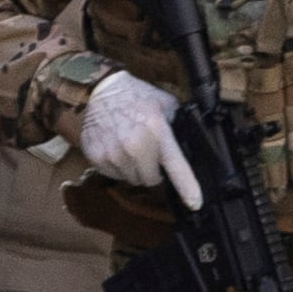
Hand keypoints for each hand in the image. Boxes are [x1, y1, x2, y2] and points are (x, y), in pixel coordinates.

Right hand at [76, 69, 200, 209]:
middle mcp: (136, 145)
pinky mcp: (97, 157)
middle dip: (153, 171)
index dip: (188, 188)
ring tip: (130, 146)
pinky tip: (116, 147)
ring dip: (134, 169)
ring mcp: (114, 153)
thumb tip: (193, 147)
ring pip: (132, 179)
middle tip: (149, 153)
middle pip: (151, 180)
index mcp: (158, 131)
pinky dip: (117, 166)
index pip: (176, 166)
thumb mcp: (167, 105)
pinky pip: (114, 175)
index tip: (195, 203)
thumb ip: (179, 128)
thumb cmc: (137, 97)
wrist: (102, 88)